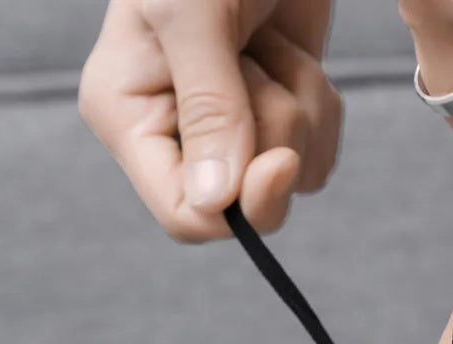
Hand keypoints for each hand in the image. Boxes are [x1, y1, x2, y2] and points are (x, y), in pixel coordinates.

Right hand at [79, 0, 340, 242]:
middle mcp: (177, 134)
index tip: (278, 161)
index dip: (238, 206)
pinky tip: (293, 52)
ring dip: (302, 107)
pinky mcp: (275, 114)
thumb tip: (214, 202)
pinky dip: (323, 104)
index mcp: (129, 117)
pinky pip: (319, 154)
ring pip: (291, 179)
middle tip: (262, 62)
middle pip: (245, 205)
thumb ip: (207, 105)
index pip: (184, 214)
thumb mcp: (193, 9)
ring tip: (271, 41)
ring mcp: (230, 128)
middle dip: (276, 138)